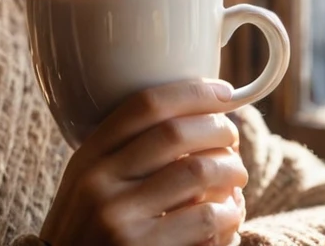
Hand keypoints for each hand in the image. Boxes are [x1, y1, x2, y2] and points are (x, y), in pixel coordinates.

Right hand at [39, 79, 248, 245]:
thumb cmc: (91, 232)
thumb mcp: (90, 186)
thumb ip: (126, 154)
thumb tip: (199, 116)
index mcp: (88, 157)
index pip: (144, 105)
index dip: (193, 93)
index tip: (224, 92)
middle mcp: (99, 183)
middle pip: (176, 132)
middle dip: (219, 130)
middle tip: (232, 139)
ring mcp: (120, 219)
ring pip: (198, 171)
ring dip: (231, 170)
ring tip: (236, 179)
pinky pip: (206, 218)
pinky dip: (229, 213)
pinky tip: (228, 217)